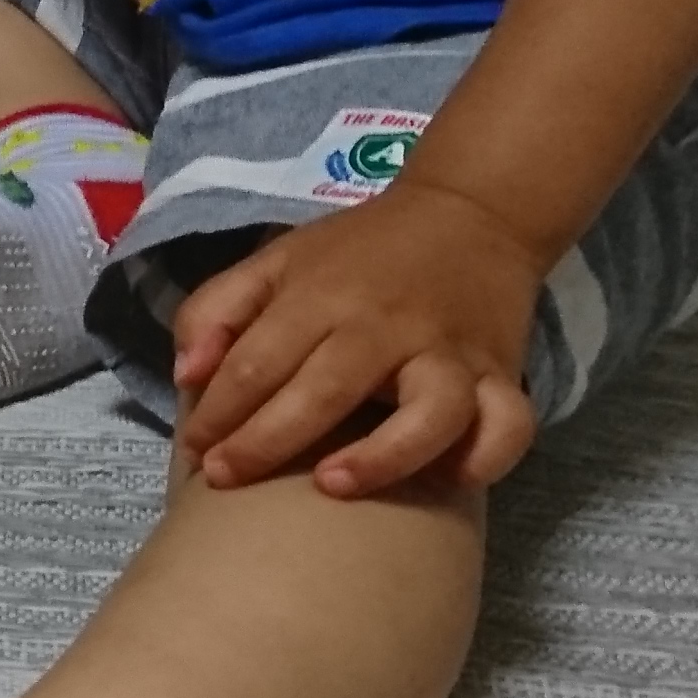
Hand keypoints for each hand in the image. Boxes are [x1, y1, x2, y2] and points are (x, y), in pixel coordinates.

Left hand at [171, 180, 545, 496]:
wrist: (473, 212)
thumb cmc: (359, 254)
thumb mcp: (277, 262)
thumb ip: (217, 309)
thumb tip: (187, 374)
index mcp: (323, 297)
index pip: (256, 362)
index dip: (217, 413)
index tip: (194, 452)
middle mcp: (387, 327)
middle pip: (325, 390)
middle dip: (266, 442)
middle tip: (225, 479)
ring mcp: (450, 353)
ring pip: (431, 412)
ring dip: (383, 456)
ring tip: (332, 485)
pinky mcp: (502, 375)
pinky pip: (509, 425)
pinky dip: (486, 457)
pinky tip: (448, 482)